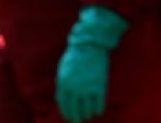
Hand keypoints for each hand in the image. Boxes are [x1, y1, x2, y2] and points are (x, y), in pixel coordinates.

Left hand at [55, 6, 127, 122]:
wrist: (89, 45)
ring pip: (87, 107)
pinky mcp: (99, 85)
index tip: (68, 117)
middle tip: (77, 122)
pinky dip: (98, 109)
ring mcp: (87, 87)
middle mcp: (75, 87)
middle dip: (76, 117)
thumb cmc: (74, 56)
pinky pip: (99, 102)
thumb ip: (61, 84)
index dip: (66, 112)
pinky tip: (97, 112)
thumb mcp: (62, 69)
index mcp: (63, 82)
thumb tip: (60, 99)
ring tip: (87, 117)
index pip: (63, 103)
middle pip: (75, 108)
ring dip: (87, 114)